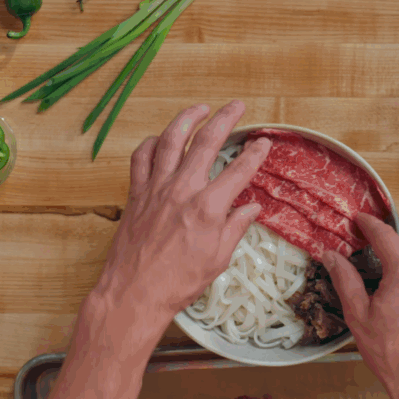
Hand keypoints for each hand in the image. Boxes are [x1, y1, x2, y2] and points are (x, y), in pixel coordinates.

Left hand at [94, 101, 270, 336]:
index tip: (264, 142)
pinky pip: (141, 158)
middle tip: (237, 106)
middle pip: (206, 142)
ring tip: (200, 107)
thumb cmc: (178, 282)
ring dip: (187, 118)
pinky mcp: (136, 194)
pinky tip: (161, 139)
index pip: (239, 170)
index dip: (255, 154)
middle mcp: (182, 190)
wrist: (134, 293)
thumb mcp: (218, 259)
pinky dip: (151, 143)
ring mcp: (156, 189)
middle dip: (225, 119)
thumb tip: (251, 208)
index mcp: (208, 208)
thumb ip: (235, 228)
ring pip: (171, 140)